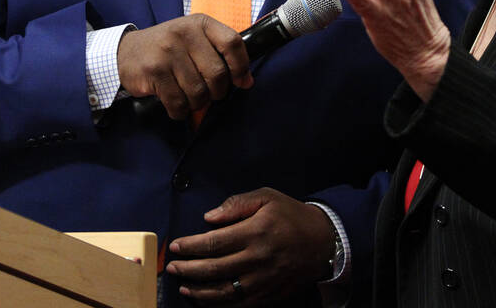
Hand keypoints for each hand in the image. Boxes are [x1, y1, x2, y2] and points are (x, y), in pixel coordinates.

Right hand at [117, 15, 252, 119]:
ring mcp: (167, 52)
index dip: (241, 66)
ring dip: (197, 103)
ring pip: (198, 92)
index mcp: (200, 23)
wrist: (125, 52)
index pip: (233, 43)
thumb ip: (221, 55)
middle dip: (217, 92)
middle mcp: (184, 34)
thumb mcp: (195, 40)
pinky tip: (175, 103)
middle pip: (217, 74)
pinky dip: (180, 111)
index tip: (241, 80)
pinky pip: (178, 103)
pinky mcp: (154, 71)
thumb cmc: (168, 48)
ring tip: (188, 96)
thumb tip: (247, 81)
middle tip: (208, 92)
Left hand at [165, 188, 333, 305]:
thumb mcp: (267, 197)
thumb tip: (209, 218)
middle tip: (172, 268)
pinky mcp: (269, 295)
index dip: (191, 246)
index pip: (214, 243)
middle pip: (213, 269)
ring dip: (199, 291)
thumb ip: (236, 204)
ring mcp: (263, 280)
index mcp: (255, 232)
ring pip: (223, 292)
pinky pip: (239, 304)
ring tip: (183, 287)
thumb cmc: (291, 216)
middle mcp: (257, 259)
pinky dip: (218, 304)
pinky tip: (205, 299)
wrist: (322, 242)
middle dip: (188, 269)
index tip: (175, 246)